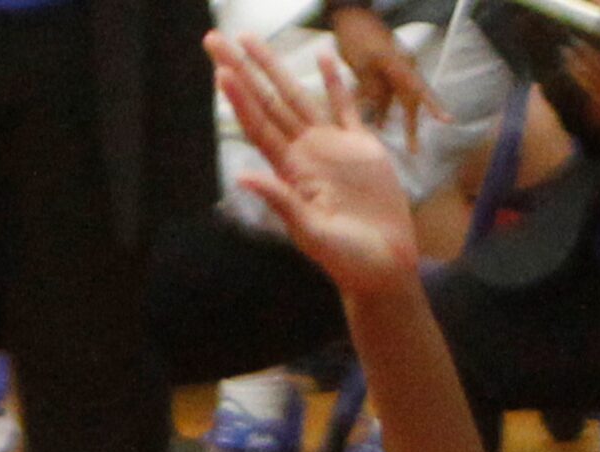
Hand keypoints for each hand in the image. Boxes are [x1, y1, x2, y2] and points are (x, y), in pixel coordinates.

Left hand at [207, 32, 419, 300]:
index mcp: (291, 172)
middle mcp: (306, 153)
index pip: (258, 126)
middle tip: (215, 39)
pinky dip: (334, 81)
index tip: (219, 70)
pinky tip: (322, 56)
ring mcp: (332, 147)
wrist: (384, 265)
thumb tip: (244, 177)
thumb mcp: (311, 233)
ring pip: (298, 96)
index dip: (239, 98)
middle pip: (268, 101)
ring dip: (276, 67)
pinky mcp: (362, 147)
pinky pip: (346, 105)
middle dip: (243, 70)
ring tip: (253, 39)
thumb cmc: (346, 258)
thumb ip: (281, 202)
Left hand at [330, 8, 449, 151]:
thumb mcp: (361, 64)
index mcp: (400, 65)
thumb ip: (372, 88)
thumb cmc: (356, 37)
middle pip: (410, 101)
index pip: (420, 89)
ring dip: (386, 116)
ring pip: (394, 101)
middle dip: (411, 126)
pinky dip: (374, 105)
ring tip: (383, 135)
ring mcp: (393, 71)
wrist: (349, 16)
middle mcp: (402, 68)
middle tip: (414, 150)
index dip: (434, 106)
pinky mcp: (382, 73)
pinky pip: (381, 94)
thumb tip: (378, 110)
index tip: (447, 120)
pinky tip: (367, 118)